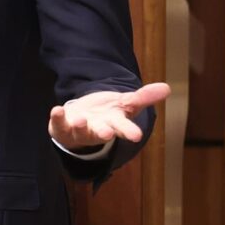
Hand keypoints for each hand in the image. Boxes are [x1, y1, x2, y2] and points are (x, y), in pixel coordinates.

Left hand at [48, 82, 169, 148]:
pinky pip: (59, 123)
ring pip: (80, 130)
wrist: (81, 123)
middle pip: (102, 133)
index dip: (129, 132)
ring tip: (79, 120)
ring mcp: (79, 129)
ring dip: (79, 126)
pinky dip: (57, 117)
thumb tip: (168, 87)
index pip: (124, 129)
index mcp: (115, 124)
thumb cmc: (107, 114)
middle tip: (107, 133)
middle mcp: (98, 129)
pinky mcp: (62, 126)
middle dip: (104, 133)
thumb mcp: (125, 104)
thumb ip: (143, 97)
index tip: (136, 136)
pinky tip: (57, 109)